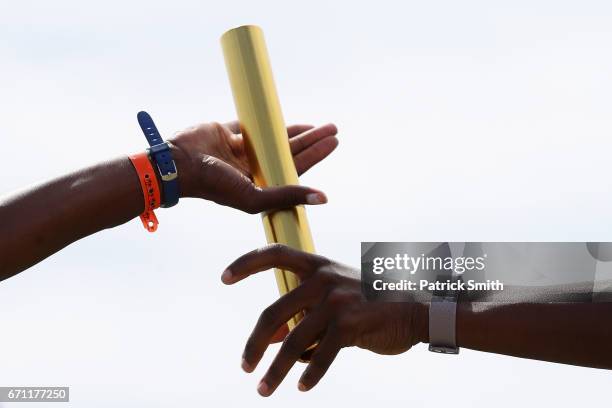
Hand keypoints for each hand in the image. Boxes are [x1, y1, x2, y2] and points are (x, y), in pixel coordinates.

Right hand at [169, 121, 337, 212]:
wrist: (177, 164)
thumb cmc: (214, 185)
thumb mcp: (254, 196)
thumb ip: (287, 195)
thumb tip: (323, 198)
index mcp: (260, 184)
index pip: (295, 167)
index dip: (315, 155)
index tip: (333, 142)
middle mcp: (252, 169)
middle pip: (290, 152)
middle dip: (312, 141)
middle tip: (333, 129)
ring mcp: (240, 151)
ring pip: (275, 138)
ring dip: (296, 131)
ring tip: (319, 125)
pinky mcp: (226, 133)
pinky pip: (252, 125)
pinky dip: (267, 121)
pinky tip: (281, 117)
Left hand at [221, 245, 427, 395]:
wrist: (417, 307)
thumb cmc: (370, 304)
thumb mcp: (334, 301)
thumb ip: (302, 316)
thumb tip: (268, 341)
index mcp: (317, 266)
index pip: (274, 254)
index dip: (246, 264)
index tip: (223, 278)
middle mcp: (323, 279)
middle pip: (273, 311)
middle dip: (254, 343)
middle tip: (245, 366)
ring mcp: (337, 300)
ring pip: (293, 341)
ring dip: (275, 370)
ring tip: (263, 389)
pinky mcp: (351, 323)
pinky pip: (321, 354)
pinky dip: (310, 374)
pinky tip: (303, 387)